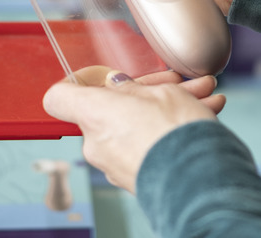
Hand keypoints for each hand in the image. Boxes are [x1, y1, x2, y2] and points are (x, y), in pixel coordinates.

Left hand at [43, 66, 224, 192]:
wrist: (201, 183)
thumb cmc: (178, 134)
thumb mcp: (163, 93)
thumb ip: (135, 88)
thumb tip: (120, 87)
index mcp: (94, 114)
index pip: (59, 97)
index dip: (78, 82)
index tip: (101, 77)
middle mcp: (96, 144)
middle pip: (110, 110)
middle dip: (145, 94)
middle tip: (177, 84)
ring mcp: (113, 166)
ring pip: (133, 128)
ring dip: (162, 113)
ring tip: (202, 101)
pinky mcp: (133, 181)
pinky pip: (143, 148)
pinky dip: (163, 135)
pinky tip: (198, 122)